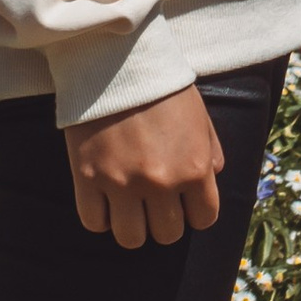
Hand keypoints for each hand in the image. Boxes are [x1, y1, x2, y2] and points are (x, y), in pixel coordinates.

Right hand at [64, 86, 224, 245]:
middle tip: (154, 203)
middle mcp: (161, 182)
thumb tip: (212, 178)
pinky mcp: (87, 178)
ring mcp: (122, 183)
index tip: (184, 203)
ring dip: (133, 226)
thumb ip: (210, 152)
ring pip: (131, 238)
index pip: (204, 219)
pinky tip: (104, 201)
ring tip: (129, 207)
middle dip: (164, 221)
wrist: (117, 61)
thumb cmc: (162, 87)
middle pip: (167, 234)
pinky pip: (94, 223)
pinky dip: (101, 218)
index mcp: (194, 168)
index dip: (195, 213)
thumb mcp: (200, 117)